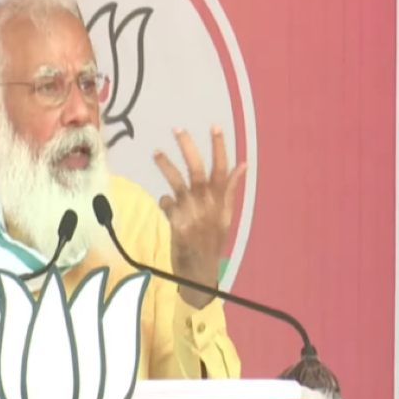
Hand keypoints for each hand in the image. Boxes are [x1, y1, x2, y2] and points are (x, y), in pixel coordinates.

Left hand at [154, 125, 246, 307]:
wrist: (200, 272)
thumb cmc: (212, 241)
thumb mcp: (226, 216)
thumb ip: (231, 189)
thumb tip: (242, 164)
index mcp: (222, 202)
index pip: (223, 170)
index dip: (220, 148)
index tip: (215, 126)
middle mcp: (209, 206)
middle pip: (198, 171)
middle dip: (188, 148)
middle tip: (177, 129)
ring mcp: (193, 215)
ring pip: (178, 184)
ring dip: (167, 166)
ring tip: (156, 151)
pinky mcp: (178, 225)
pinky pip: (167, 205)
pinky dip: (165, 202)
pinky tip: (166, 203)